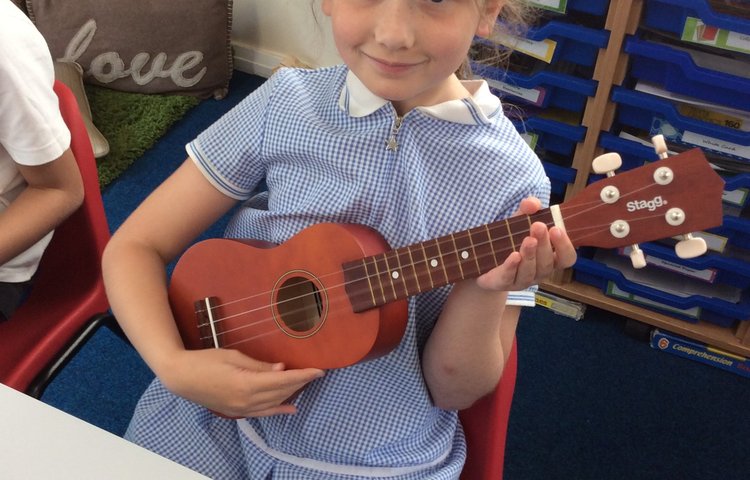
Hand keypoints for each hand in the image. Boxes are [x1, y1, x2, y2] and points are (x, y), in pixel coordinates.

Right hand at [160, 348, 324, 417]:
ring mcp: (241, 409)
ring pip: (274, 402)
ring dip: (292, 393)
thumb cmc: (205, 361)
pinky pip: (263, 412)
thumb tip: (282, 369)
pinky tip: (291, 408)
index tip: (319, 371)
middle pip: (281, 392)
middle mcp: (246, 400)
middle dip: (301, 383)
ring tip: (307, 385)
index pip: (283, 380)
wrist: (181, 377)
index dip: (303, 376)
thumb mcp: (233, 357)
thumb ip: (259, 366)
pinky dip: (278, 410)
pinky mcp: (236, 412)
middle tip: (315, 373)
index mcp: (246, 384)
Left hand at [475, 197, 576, 290]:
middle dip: (544, 244)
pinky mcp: (503, 283)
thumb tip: (532, 203)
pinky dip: (512, 266)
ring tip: (528, 240)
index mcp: (550, 258)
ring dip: (530, 255)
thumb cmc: (509, 240)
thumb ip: (527, 210)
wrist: (482, 261)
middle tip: (539, 226)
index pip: (567, 258)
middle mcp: (539, 272)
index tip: (556, 229)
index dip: (564, 246)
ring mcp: (522, 280)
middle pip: (547, 263)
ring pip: (530, 271)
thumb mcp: (518, 221)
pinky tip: (513, 256)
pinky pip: (509, 277)